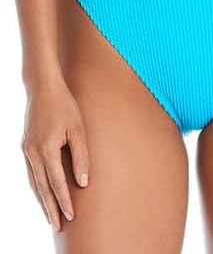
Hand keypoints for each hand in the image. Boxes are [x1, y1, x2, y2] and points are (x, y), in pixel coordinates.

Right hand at [21, 77, 89, 232]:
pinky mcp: (26, 146)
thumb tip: (84, 181)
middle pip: (42, 188)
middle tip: (59, 227)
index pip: (57, 183)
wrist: (43, 88)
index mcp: (47, 149)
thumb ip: (81, 156)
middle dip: (51, 208)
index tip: (71, 217)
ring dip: (43, 200)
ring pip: (34, 183)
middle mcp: (33, 153)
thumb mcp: (78, 128)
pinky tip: (43, 193)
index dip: (64, 201)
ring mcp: (27, 150)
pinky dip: (37, 186)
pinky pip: (32, 173)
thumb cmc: (64, 105)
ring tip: (51, 216)